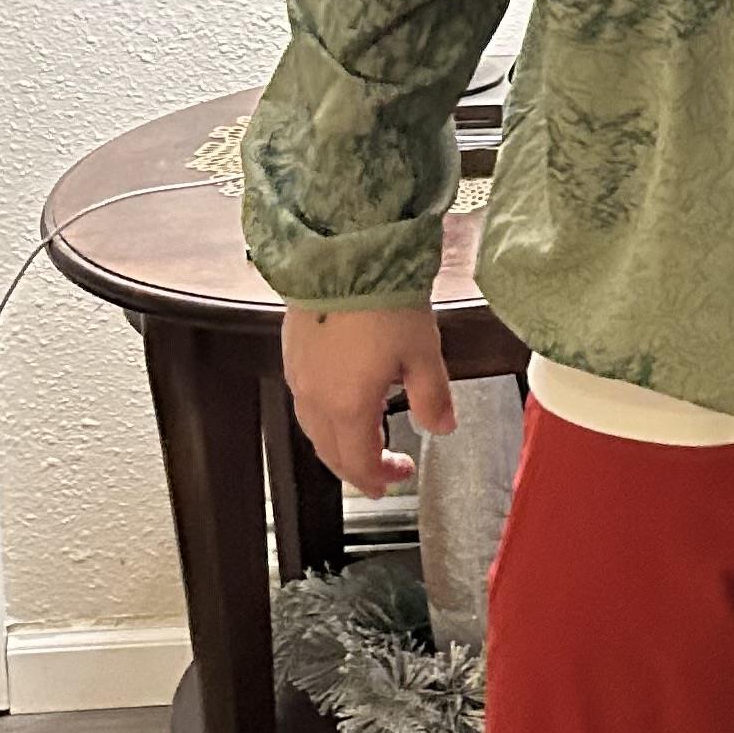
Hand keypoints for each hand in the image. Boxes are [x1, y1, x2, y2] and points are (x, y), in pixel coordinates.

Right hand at [281, 304, 453, 498]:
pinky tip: (342, 403)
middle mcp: (315, 398)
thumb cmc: (385, 303)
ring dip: (338, 444)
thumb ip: (433, 397)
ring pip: (313, 428)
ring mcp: (298, 374)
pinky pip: (304, 400)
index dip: (379, 477)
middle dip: (356, 468)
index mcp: (347, 406)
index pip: (358, 461)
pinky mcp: (291, 351)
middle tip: (381, 473)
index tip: (400, 476)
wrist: (343, 256)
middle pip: (330, 452)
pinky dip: (324, 416)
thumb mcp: (423, 353)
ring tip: (365, 441)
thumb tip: (442, 428)